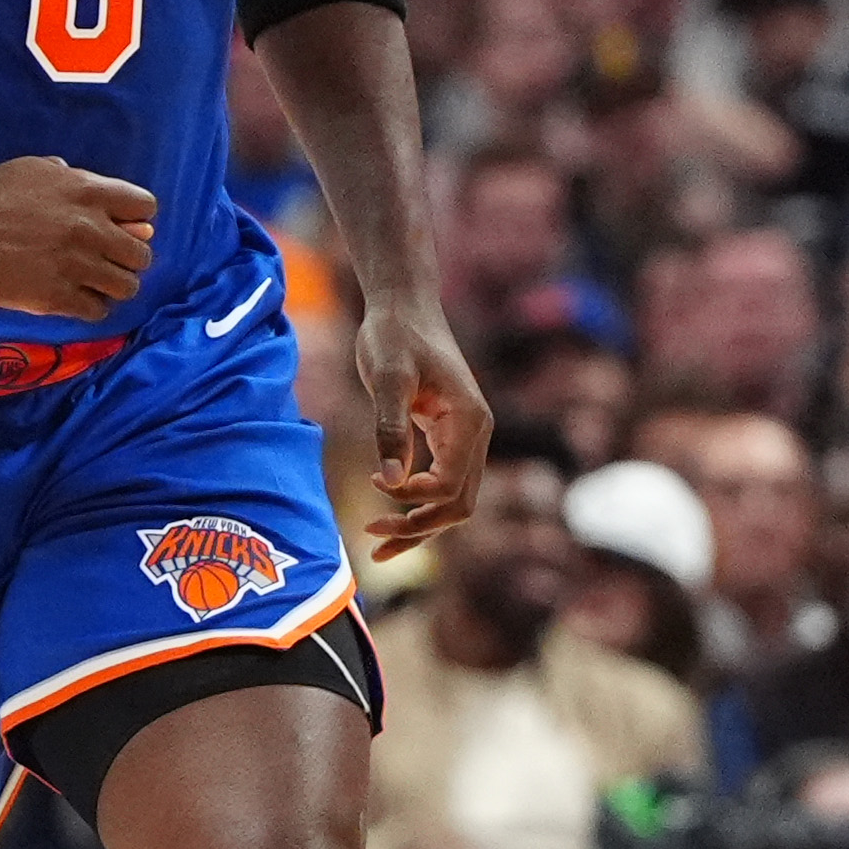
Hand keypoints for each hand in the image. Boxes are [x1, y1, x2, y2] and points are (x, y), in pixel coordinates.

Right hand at [0, 156, 157, 323]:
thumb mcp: (36, 170)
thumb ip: (76, 181)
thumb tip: (111, 207)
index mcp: (87, 191)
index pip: (146, 209)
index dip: (134, 221)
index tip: (116, 229)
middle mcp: (89, 228)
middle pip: (141, 255)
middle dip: (124, 259)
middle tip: (101, 262)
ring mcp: (74, 265)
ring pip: (127, 287)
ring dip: (110, 286)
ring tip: (88, 284)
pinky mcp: (55, 297)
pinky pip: (97, 311)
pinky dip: (88, 307)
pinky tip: (69, 298)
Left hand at [357, 296, 489, 556]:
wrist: (403, 305)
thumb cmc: (394, 335)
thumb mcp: (386, 377)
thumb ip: (390, 428)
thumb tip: (390, 483)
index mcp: (468, 422)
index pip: (450, 485)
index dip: (413, 499)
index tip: (374, 485)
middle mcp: (475, 434)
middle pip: (460, 503)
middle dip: (419, 526)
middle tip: (372, 535)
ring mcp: (465, 436)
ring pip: (454, 498)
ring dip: (421, 523)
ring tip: (378, 543)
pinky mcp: (448, 434)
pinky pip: (442, 480)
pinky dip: (418, 502)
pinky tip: (386, 507)